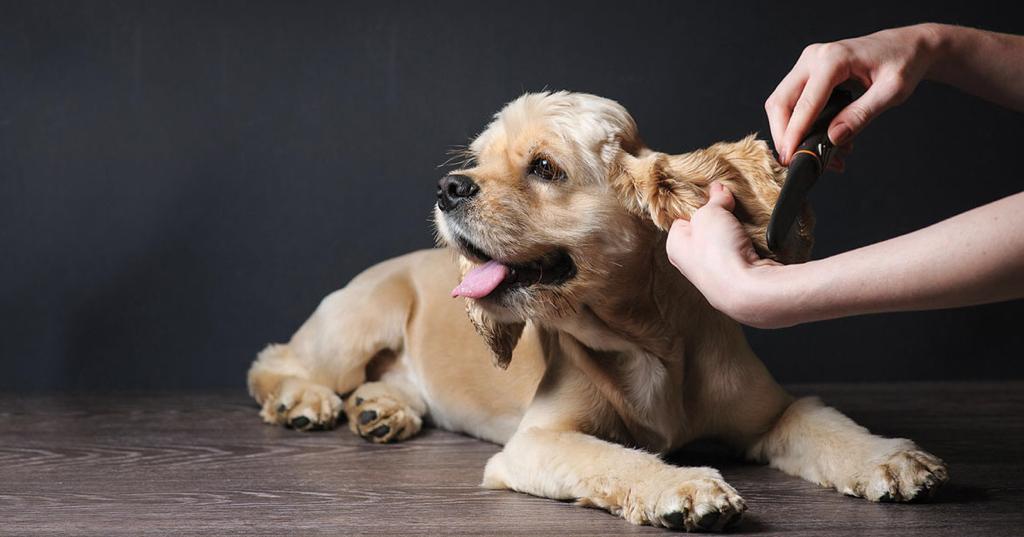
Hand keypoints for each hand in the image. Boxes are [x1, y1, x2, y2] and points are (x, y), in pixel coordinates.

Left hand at [666, 183, 778, 323]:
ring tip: (743, 224)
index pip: (682, 218)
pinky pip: (741, 254)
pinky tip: (754, 240)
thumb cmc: (718, 253)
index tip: (711, 195)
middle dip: (719, 217)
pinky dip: (749, 245)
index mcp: (675, 246)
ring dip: (736, 231)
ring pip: (725, 242)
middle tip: (730, 207)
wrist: (746, 288)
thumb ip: (714, 199)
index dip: (697, 204)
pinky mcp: (737, 278)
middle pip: (706, 230)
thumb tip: (718, 189)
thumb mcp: (710, 213)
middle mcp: (691, 263)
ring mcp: (714, 273)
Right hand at [766, 25, 939, 165]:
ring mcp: (809, 64)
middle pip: (781, 102)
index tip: (791, 157)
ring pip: (782, 103)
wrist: (907, 46)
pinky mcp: (809, 73)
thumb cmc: (903, 63)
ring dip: (791, 131)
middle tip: (794, 159)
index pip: (805, 103)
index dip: (795, 133)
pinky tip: (820, 138)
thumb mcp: (891, 91)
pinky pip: (794, 101)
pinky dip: (800, 124)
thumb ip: (861, 114)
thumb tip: (833, 137)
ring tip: (819, 153)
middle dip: (783, 135)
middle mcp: (814, 58)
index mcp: (833, 59)